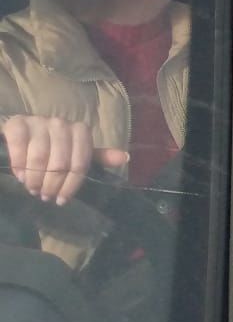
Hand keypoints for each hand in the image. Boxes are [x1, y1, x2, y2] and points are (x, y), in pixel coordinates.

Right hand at [3, 114, 127, 205]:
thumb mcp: (76, 153)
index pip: (80, 164)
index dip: (71, 185)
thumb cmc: (53, 148)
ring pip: (39, 158)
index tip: (62, 200)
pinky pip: (19, 147)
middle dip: (51, 185)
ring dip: (35, 179)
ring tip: (33, 189)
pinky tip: (20, 176)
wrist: (22, 135)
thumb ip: (98, 157)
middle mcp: (61, 123)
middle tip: (45, 196)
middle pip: (60, 164)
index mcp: (80, 131)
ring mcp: (38, 121)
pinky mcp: (17, 123)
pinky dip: (19, 165)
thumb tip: (125, 158)